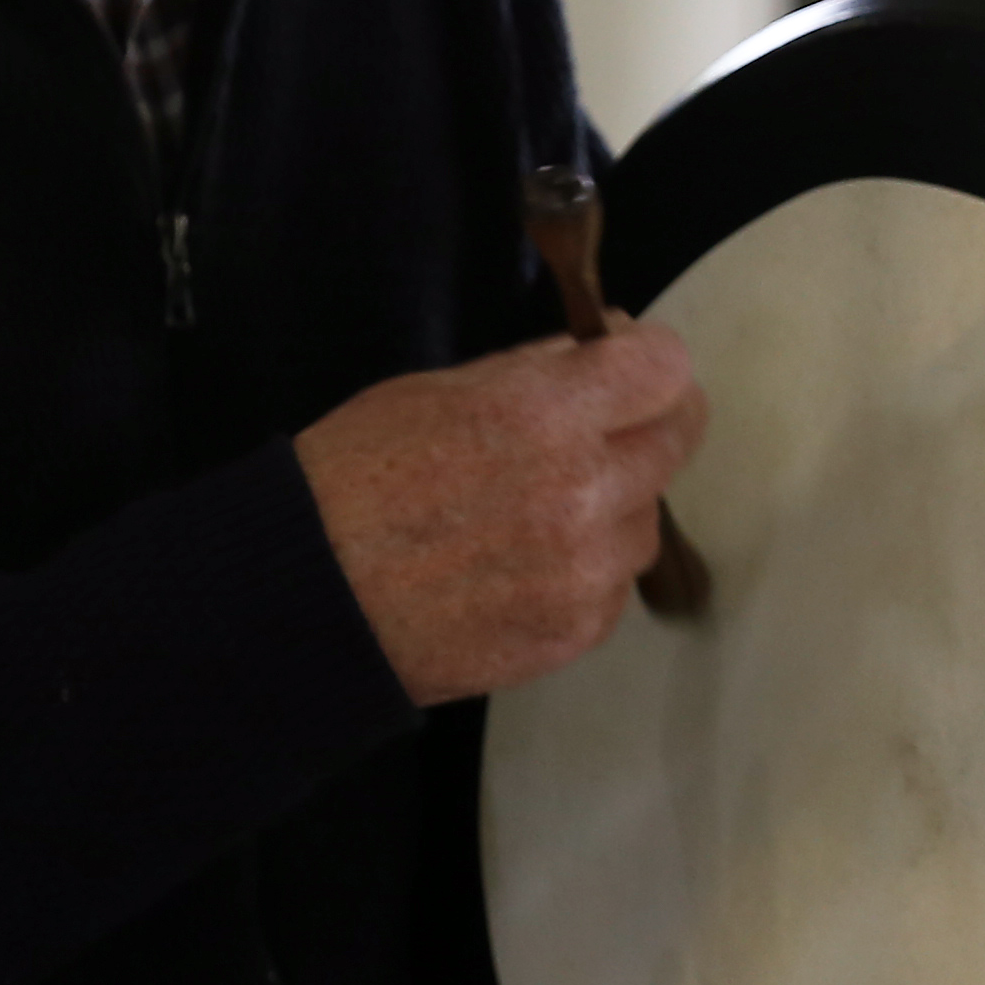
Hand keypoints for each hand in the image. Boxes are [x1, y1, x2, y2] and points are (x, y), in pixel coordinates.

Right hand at [296, 326, 709, 706]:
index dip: (649, 360)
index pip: (665, 368)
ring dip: (614, 506)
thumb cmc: (352, 479)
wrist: (309, 599)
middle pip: (675, 441)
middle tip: (597, 431)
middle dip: (642, 425)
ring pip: (646, 521)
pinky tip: (522, 565)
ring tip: (540, 511)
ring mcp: (584, 572)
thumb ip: (532, 372)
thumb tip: (597, 351)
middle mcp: (581, 493)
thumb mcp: (435, 391)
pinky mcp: (574, 633)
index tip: (629, 367)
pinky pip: (613, 587)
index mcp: (543, 415)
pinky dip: (585, 571)